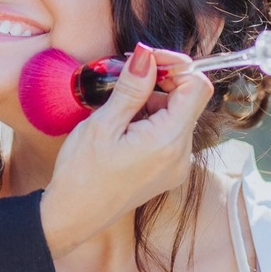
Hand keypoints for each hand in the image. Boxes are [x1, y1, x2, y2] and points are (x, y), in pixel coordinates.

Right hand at [39, 44, 212, 257]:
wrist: (74, 214)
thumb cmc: (82, 172)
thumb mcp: (103, 123)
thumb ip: (131, 88)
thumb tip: (147, 56)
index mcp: (168, 141)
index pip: (196, 87)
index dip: (176, 66)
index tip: (147, 60)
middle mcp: (182, 155)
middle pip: (188, 101)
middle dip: (161, 83)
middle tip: (126, 78)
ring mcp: (177, 166)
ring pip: (178, 117)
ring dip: (153, 102)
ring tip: (119, 108)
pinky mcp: (168, 173)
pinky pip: (170, 136)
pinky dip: (152, 121)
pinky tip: (124, 126)